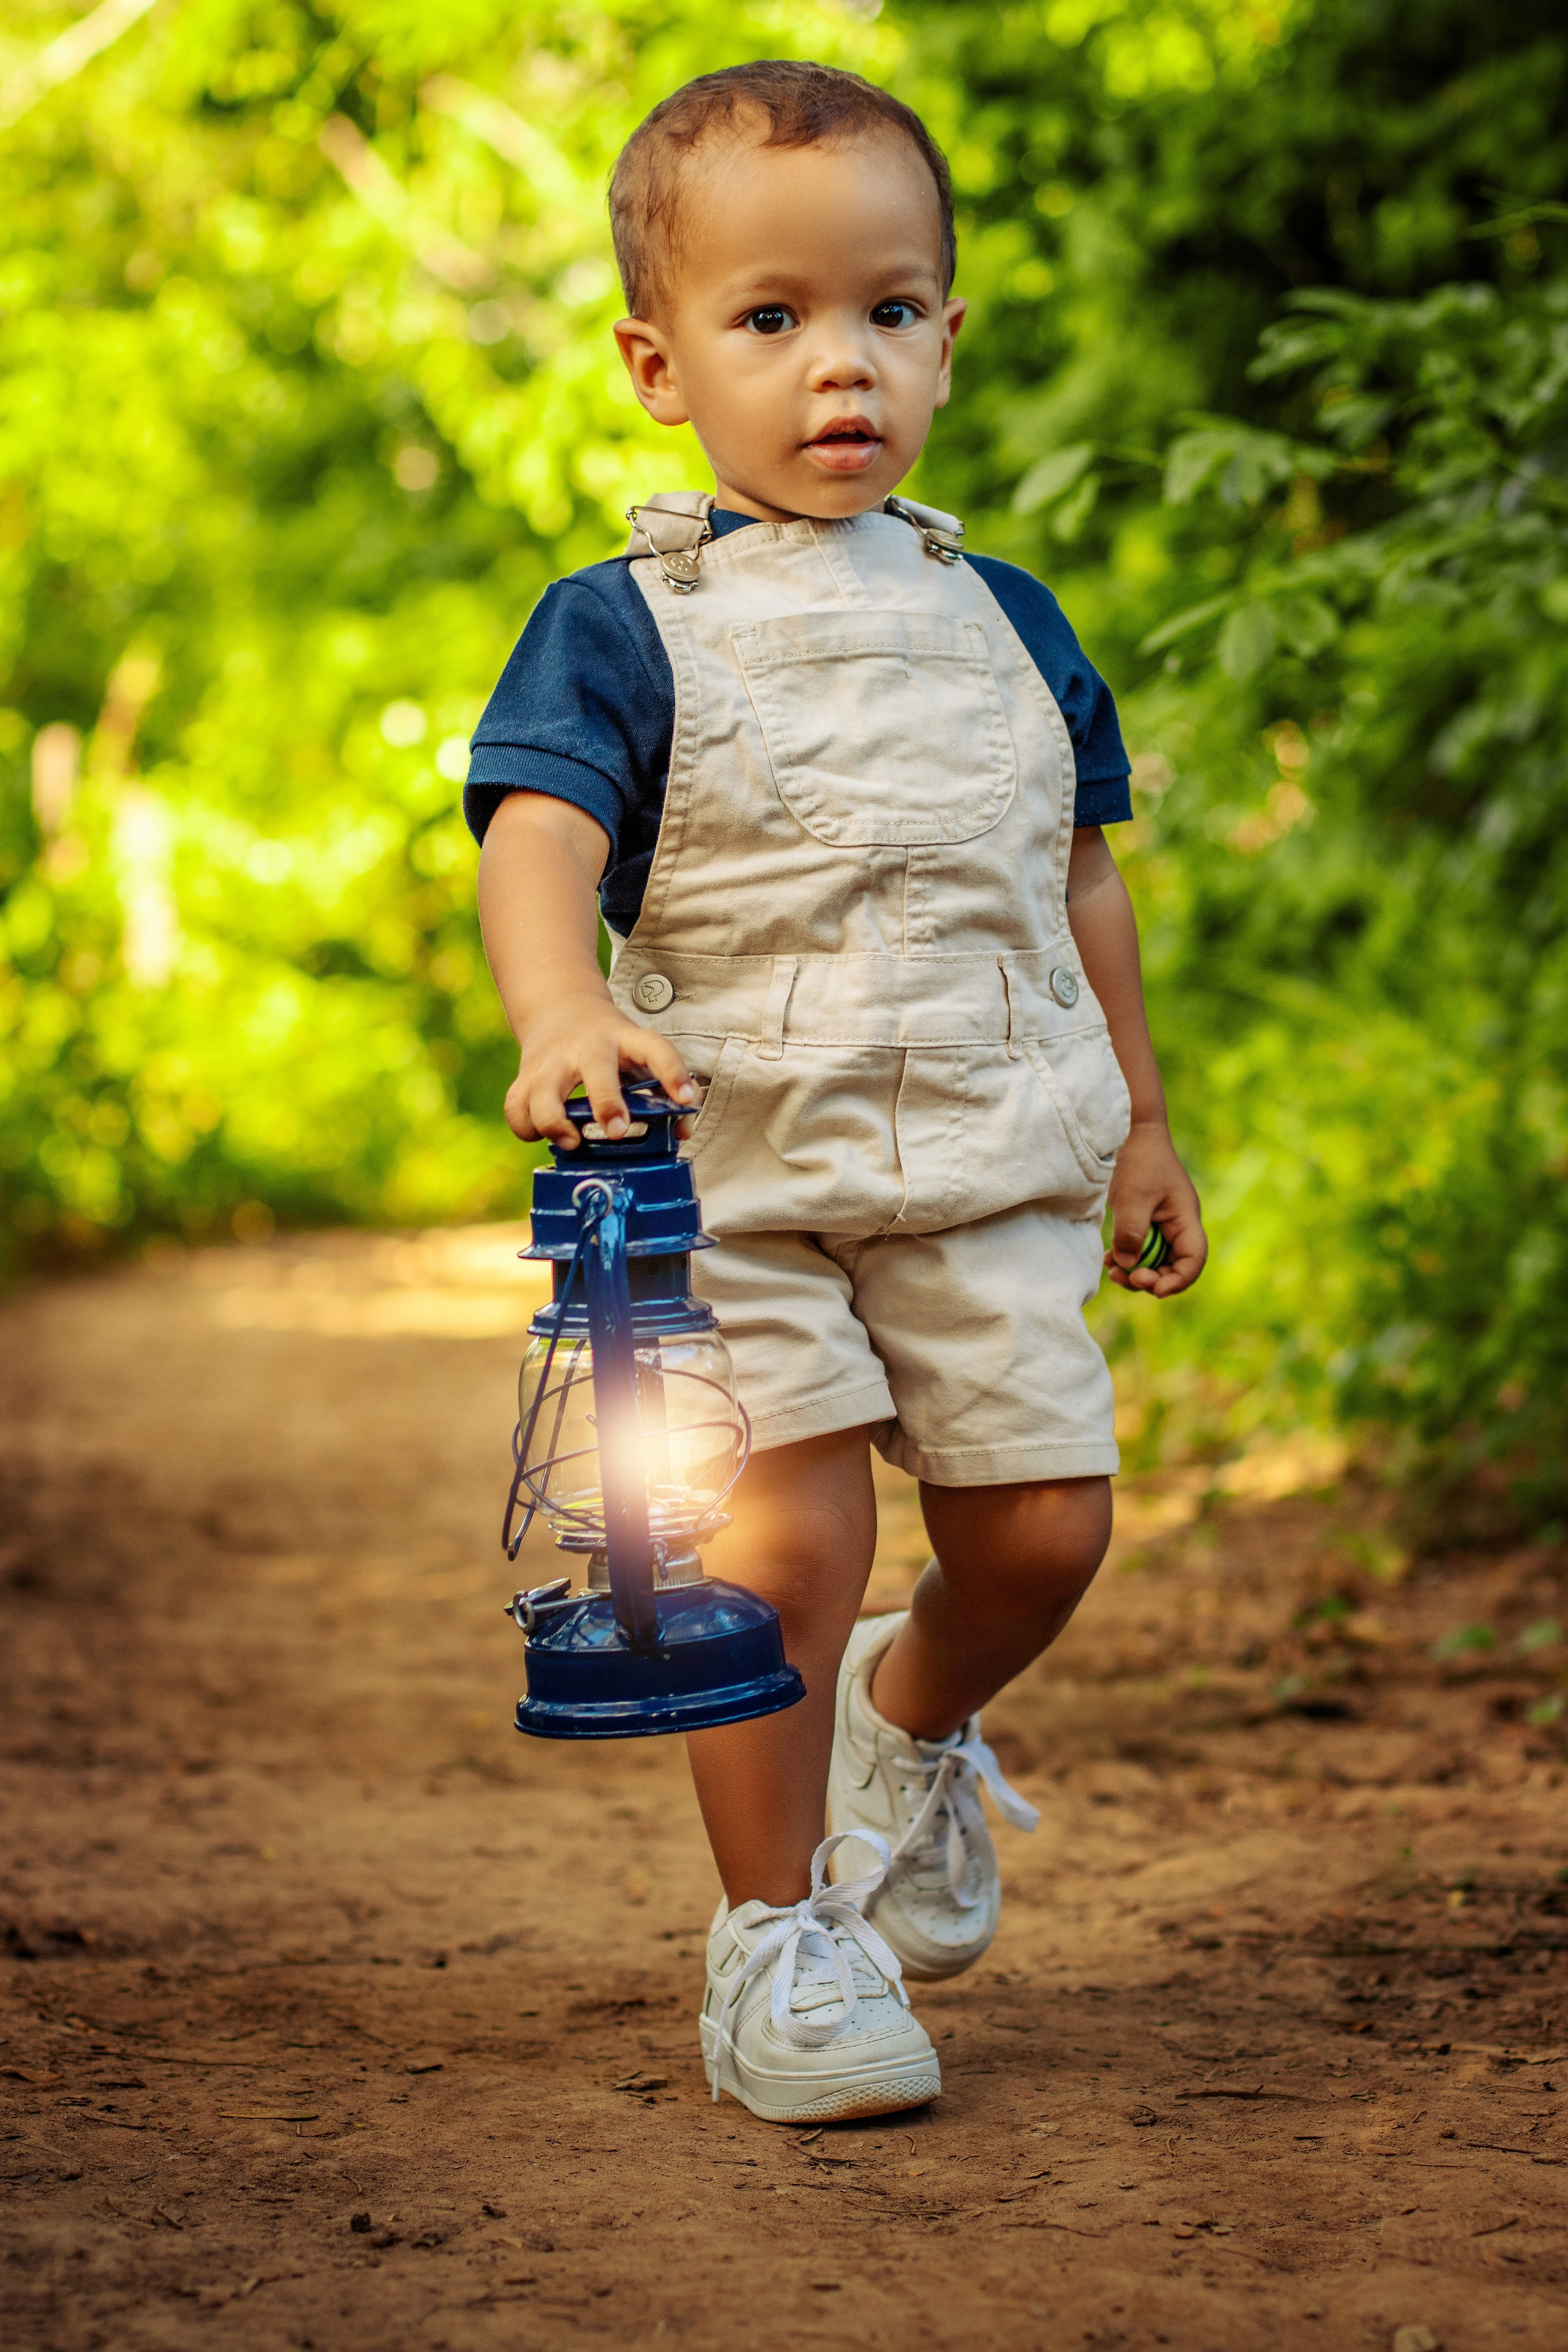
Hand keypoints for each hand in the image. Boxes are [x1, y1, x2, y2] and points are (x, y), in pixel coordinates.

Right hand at [504, 987, 695, 1148]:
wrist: (559, 1008)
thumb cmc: (611, 1047)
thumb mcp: (640, 1057)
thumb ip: (663, 1092)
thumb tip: (681, 1134)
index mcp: (626, 1040)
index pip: (655, 1049)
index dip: (673, 1072)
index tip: (686, 1098)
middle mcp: (588, 1047)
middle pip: (596, 1069)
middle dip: (606, 1101)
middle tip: (616, 1131)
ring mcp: (552, 1061)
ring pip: (543, 1092)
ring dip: (553, 1122)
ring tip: (571, 1142)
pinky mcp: (525, 1076)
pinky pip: (516, 1106)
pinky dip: (526, 1128)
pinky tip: (542, 1135)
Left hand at [1103, 1120, 1206, 1296]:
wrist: (1131, 1133)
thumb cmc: (1138, 1160)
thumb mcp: (1133, 1197)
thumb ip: (1132, 1232)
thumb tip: (1128, 1266)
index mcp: (1185, 1218)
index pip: (1193, 1260)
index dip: (1177, 1280)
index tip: (1153, 1289)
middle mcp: (1178, 1225)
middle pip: (1174, 1267)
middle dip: (1152, 1279)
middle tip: (1125, 1278)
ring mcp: (1162, 1225)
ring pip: (1156, 1263)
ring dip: (1136, 1272)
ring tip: (1112, 1271)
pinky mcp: (1145, 1223)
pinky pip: (1141, 1251)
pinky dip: (1127, 1260)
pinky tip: (1109, 1259)